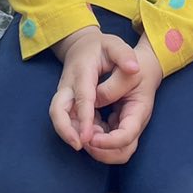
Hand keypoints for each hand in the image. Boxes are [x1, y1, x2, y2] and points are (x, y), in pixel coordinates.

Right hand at [49, 28, 139, 151]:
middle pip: (58, 110)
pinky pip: (67, 120)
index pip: (82, 97)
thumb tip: (134, 68)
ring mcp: (66, 95)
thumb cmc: (101, 47)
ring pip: (60, 118)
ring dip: (70, 134)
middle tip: (79, 145)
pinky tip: (92, 141)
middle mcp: (69, 85)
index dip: (84, 117)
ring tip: (87, 147)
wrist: (81, 46)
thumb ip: (124, 54)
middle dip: (65, 130)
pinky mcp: (68, 103)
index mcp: (82, 71)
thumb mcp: (115, 44)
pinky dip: (76, 132)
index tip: (87, 136)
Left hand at [84, 37, 163, 165]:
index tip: (91, 137)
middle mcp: (133, 124)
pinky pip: (104, 138)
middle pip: (121, 153)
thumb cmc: (138, 66)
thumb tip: (92, 104)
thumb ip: (110, 88)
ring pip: (112, 151)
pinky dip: (93, 136)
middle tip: (84, 138)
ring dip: (95, 146)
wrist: (145, 65)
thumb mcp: (126, 70)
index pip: (126, 137)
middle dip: (101, 152)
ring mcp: (125, 126)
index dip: (108, 142)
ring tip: (83, 130)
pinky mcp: (116, 123)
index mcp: (139, 111)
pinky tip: (85, 124)